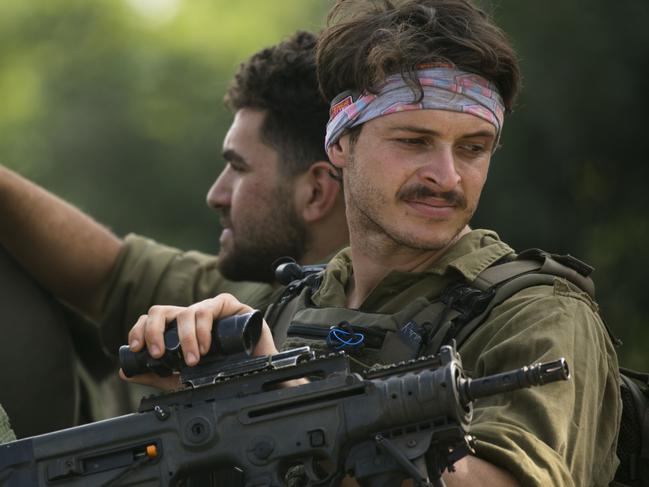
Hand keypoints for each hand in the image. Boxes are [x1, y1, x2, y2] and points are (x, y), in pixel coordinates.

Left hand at [122, 293, 277, 389]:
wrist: (258, 376)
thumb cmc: (225, 374)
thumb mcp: (182, 379)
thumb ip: (155, 375)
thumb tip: (124, 370)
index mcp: (179, 328)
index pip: (153, 320)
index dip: (141, 330)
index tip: (139, 349)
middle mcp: (192, 316)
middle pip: (162, 311)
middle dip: (154, 331)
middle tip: (159, 354)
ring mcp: (210, 309)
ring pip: (185, 311)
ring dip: (184, 338)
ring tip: (192, 360)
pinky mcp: (230, 306)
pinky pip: (208, 308)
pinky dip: (202, 328)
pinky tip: (205, 346)